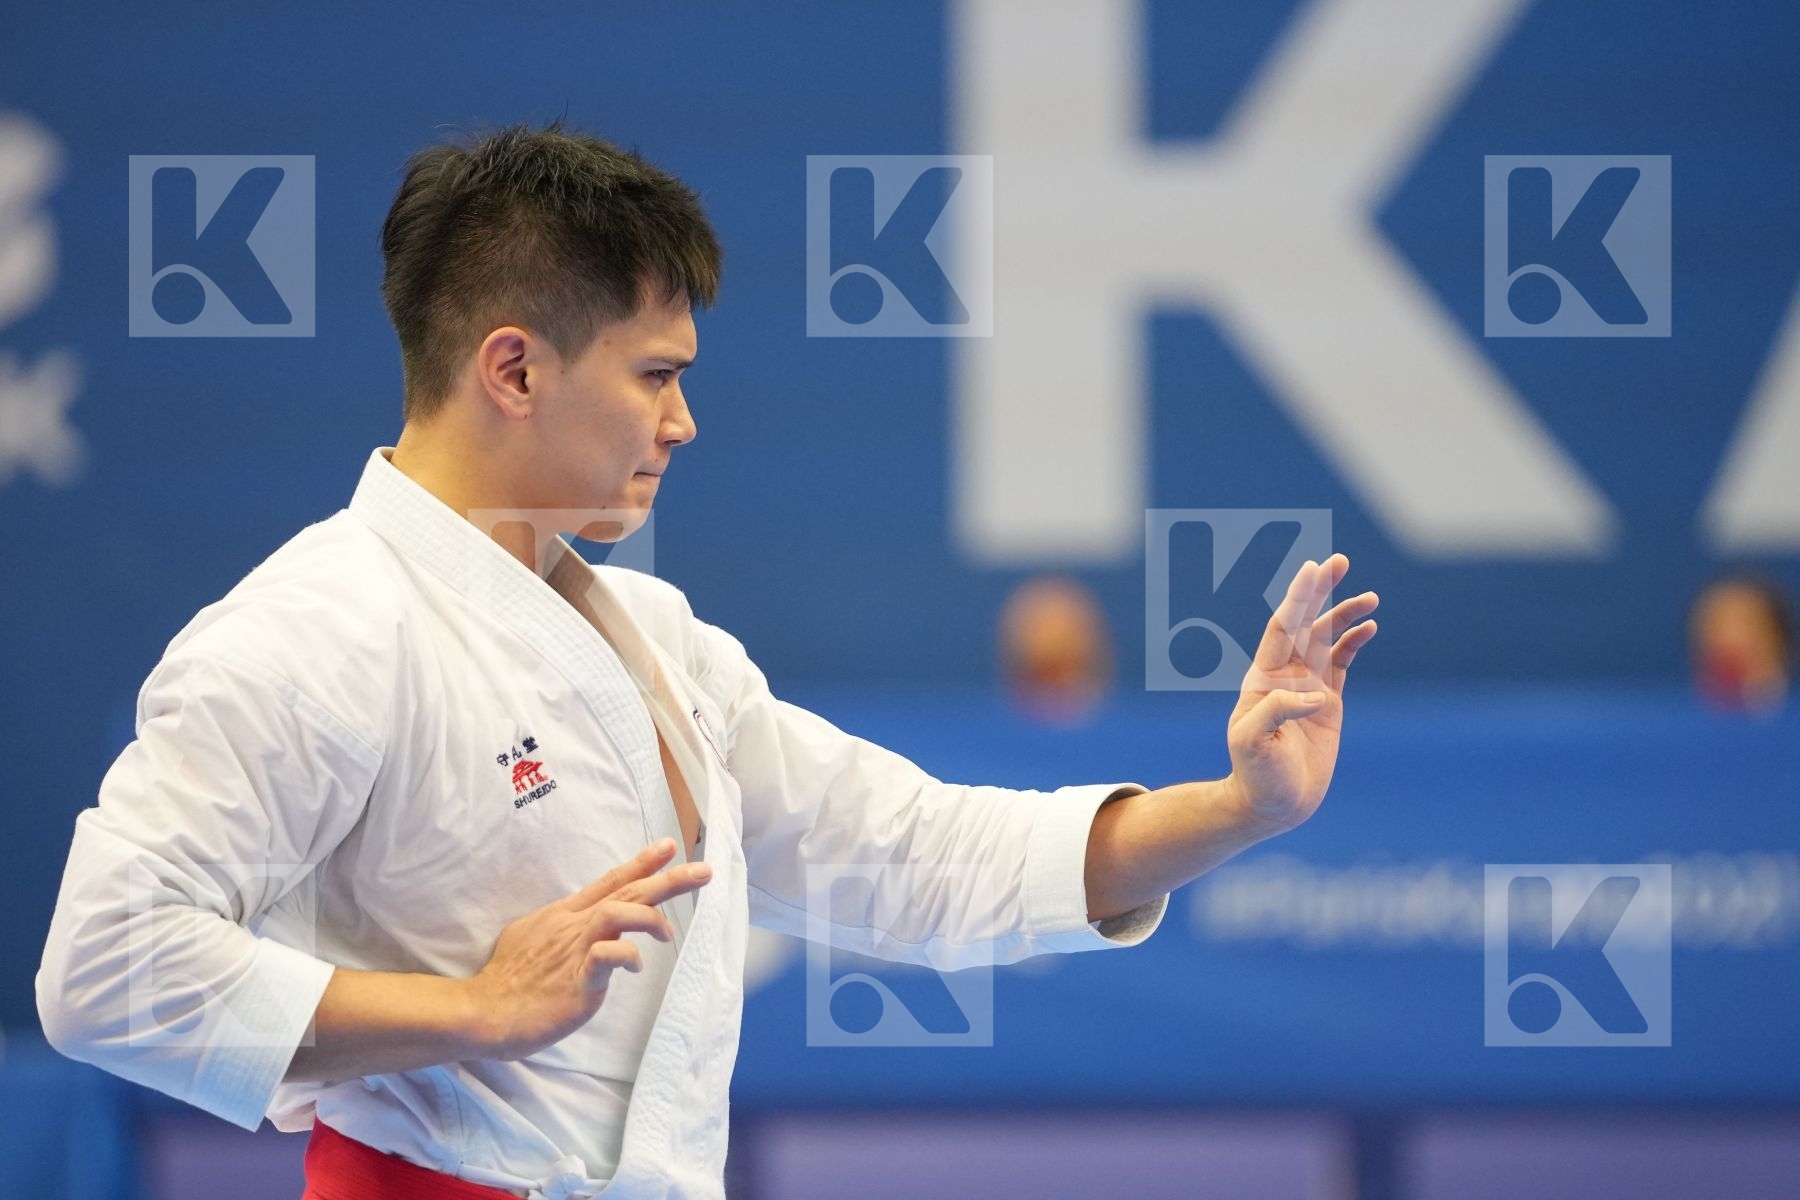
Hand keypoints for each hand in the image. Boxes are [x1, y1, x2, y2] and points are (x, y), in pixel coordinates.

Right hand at [466, 839, 712, 1059]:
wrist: (484, 1010)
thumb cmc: (508, 980)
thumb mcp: (531, 937)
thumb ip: (561, 928)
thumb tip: (579, 929)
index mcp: (565, 915)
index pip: (609, 881)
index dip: (641, 863)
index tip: (669, 846)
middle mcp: (574, 925)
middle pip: (626, 891)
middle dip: (668, 879)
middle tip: (703, 871)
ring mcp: (575, 950)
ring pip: (619, 913)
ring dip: (651, 918)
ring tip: (669, 933)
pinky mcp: (578, 979)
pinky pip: (609, 956)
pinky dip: (629, 957)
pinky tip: (636, 966)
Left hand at [1224, 553, 1377, 831]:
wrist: (1273, 804)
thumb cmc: (1256, 774)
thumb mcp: (1253, 742)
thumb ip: (1276, 711)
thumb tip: (1315, 693)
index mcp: (1262, 678)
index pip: (1282, 627)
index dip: (1298, 598)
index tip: (1313, 569)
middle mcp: (1283, 675)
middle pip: (1303, 623)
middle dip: (1319, 592)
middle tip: (1338, 561)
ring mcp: (1306, 686)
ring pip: (1326, 639)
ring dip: (1344, 615)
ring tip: (1369, 598)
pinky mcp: (1327, 702)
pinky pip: (1341, 663)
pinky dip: (1354, 643)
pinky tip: (1369, 627)